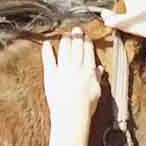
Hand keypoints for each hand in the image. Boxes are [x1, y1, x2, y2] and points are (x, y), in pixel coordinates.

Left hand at [41, 28, 101, 143]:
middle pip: (77, 49)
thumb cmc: (86, 106)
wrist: (72, 115)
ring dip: (65, 42)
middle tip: (76, 30)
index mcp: (88, 72)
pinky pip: (49, 61)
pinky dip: (47, 52)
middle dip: (77, 38)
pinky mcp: (51, 76)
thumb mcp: (97, 91)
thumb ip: (97, 78)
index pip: (88, 53)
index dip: (87, 43)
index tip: (86, 36)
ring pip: (65, 52)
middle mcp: (76, 68)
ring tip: (65, 34)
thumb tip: (99, 69)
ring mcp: (63, 71)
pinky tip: (47, 44)